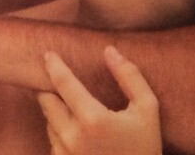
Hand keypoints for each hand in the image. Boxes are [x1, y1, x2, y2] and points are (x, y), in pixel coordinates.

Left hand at [38, 46, 161, 154]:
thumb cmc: (145, 149)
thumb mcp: (147, 110)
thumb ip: (130, 77)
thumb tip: (110, 50)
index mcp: (92, 119)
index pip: (63, 83)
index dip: (53, 65)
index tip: (47, 54)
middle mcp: (72, 137)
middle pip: (46, 101)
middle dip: (50, 89)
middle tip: (59, 82)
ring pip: (48, 122)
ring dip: (56, 112)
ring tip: (73, 109)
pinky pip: (52, 142)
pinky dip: (59, 132)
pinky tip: (77, 132)